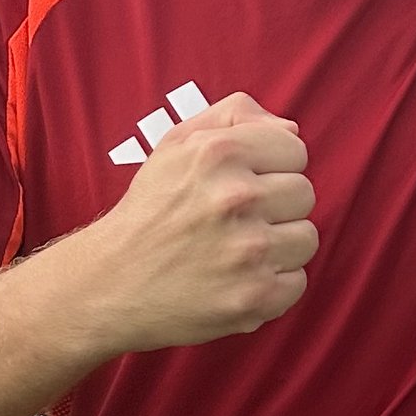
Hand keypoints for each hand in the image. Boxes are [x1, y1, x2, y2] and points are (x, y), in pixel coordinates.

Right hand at [63, 90, 318, 352]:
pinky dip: (273, 285)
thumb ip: (233, 118)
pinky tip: (238, 279)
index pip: (295, 149)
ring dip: (279, 246)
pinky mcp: (253, 297)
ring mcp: (248, 251)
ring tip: (238, 251)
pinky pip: (297, 282)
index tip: (249, 183)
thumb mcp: (176, 145)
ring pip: (306, 238)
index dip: (274, 167)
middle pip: (304, 193)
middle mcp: (236, 198)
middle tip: (237, 221)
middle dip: (276, 206)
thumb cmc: (148, 212)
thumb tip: (288, 128)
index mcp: (220, 153)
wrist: (109, 282)